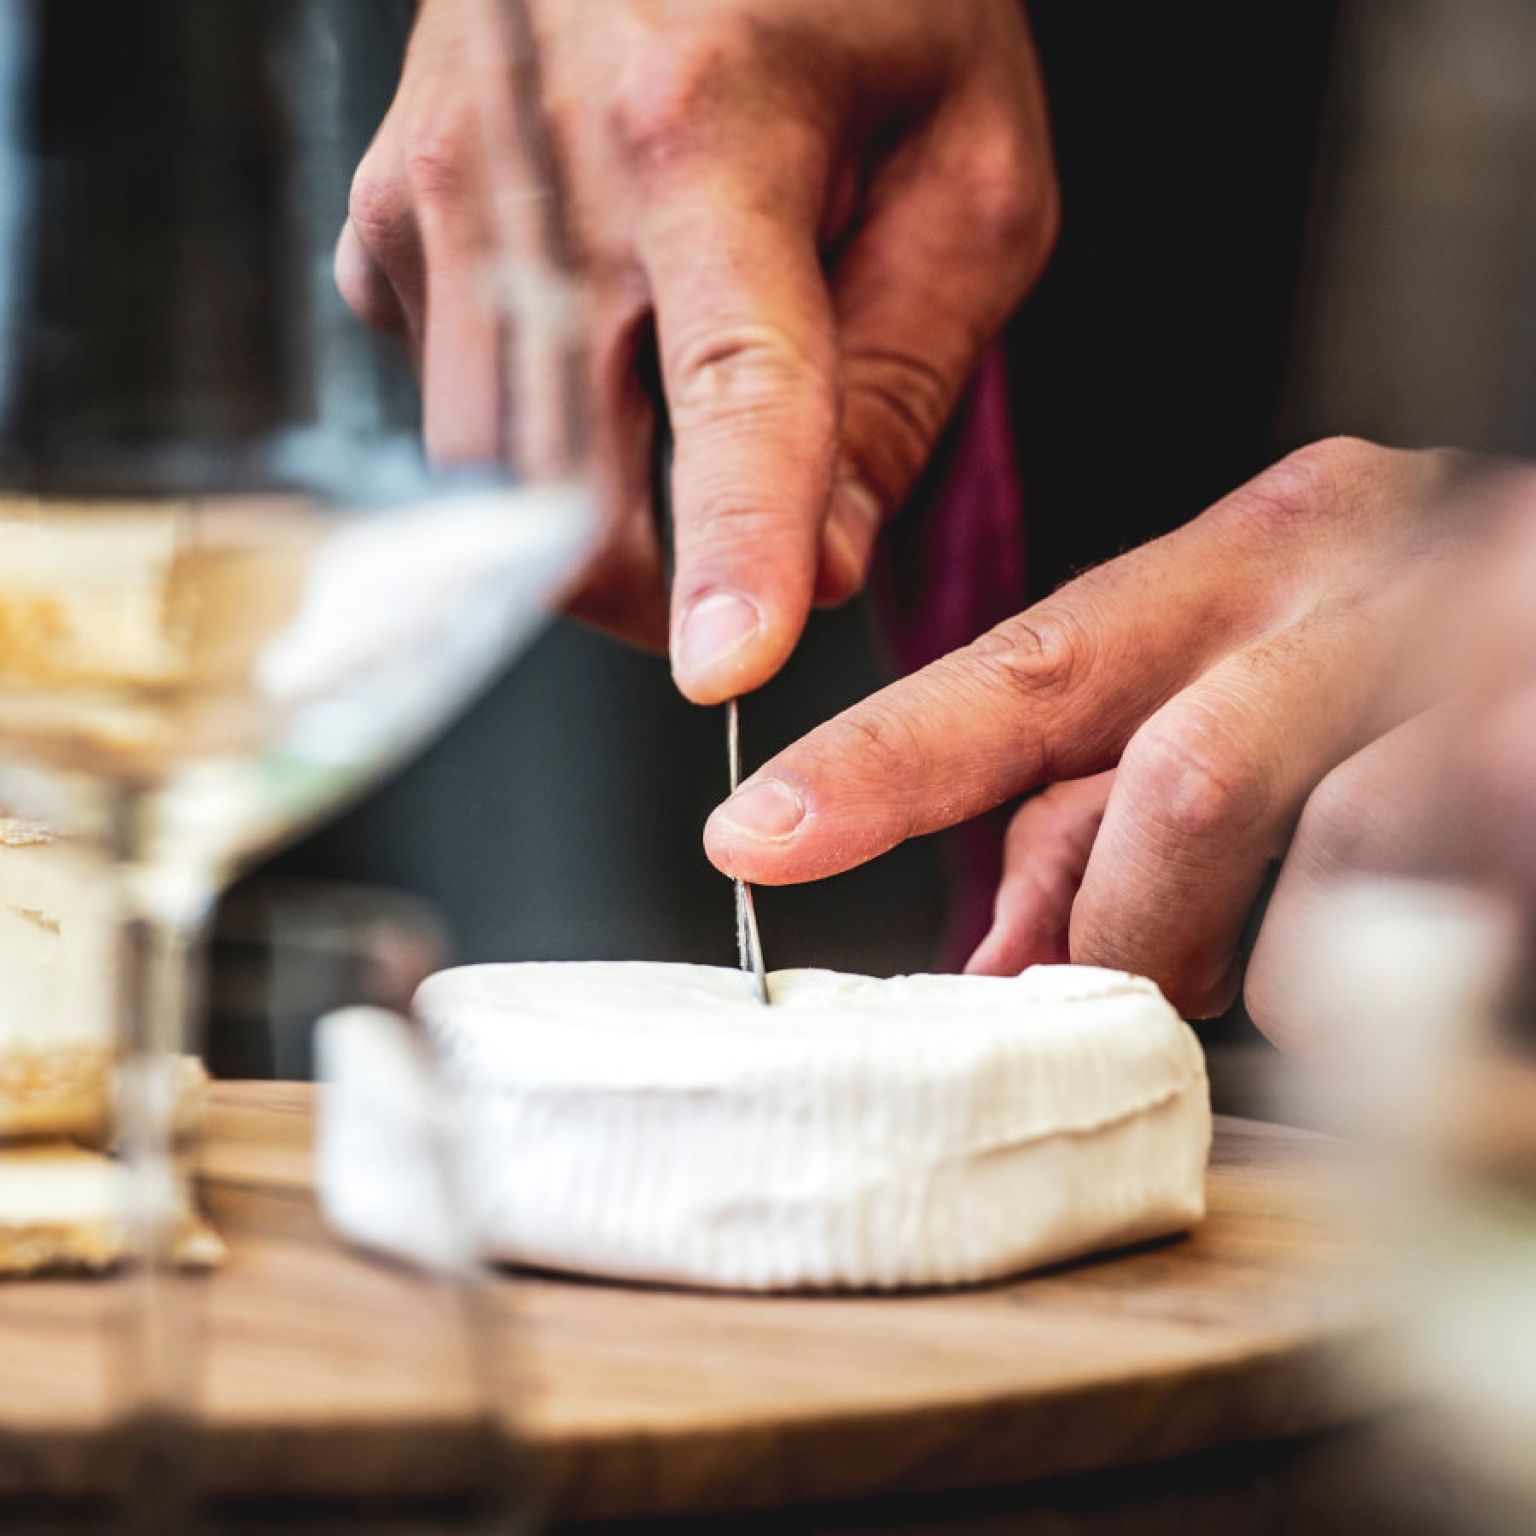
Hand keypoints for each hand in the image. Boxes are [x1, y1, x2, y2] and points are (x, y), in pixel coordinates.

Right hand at [337, 0, 1057, 700]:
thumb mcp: (962, 169)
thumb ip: (907, 381)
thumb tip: (824, 564)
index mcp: (709, 127)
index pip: (731, 386)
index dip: (734, 542)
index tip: (728, 666)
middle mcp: (536, 164)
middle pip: (559, 487)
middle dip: (652, 595)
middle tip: (736, 585)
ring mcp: (435, 197)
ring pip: (490, 484)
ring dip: (595, 520)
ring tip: (676, 421)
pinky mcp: (387, 228)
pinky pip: (450, 412)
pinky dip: (536, 435)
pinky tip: (593, 341)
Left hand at [704, 437, 1504, 1021]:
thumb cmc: (1421, 692)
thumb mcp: (1251, 710)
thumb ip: (1115, 803)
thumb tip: (1002, 947)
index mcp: (1252, 551)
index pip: (1024, 667)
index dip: (882, 763)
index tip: (756, 836)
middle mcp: (1354, 577)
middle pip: (1170, 783)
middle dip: (1126, 929)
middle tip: (1126, 982)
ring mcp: (1476, 654)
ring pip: (1311, 852)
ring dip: (1254, 950)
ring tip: (1282, 953)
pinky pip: (1424, 902)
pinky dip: (1368, 965)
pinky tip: (1390, 945)